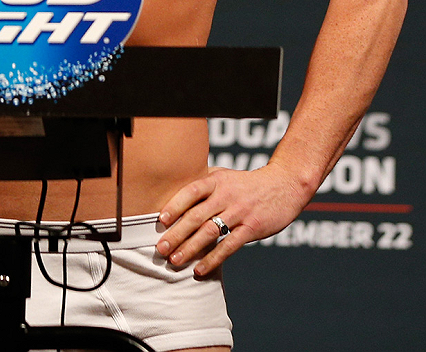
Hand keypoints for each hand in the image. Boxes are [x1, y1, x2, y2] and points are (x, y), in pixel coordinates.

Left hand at [156, 162, 309, 275]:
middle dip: (176, 233)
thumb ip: (203, 181)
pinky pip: (229, 246)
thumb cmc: (247, 182)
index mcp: (216, 180)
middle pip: (196, 215)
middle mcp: (226, 195)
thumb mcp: (224, 175)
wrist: (284, 185)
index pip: (191, 191)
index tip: (161, 220)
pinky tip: (199, 269)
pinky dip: (213, 259)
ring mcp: (239, 212)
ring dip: (190, 248)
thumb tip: (173, 190)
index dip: (175, 205)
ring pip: (210, 232)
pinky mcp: (252, 228)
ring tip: (174, 260)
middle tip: (160, 249)